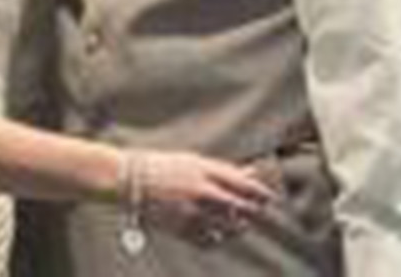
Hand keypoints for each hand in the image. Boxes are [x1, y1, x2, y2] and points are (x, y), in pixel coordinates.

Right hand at [135, 151, 275, 247]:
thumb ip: (220, 170)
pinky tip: (220, 235)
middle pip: (237, 205)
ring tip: (242, 224)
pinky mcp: (180, 228)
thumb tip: (248, 172)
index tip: (270, 196)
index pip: (240, 182)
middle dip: (252, 209)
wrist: (130, 179)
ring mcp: (190, 211)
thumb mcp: (193, 161)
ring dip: (238, 225)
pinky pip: (207, 239)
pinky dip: (217, 239)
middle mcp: (199, 191)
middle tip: (260, 211)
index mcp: (202, 170)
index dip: (259, 191)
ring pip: (226, 225)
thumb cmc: (162, 165)